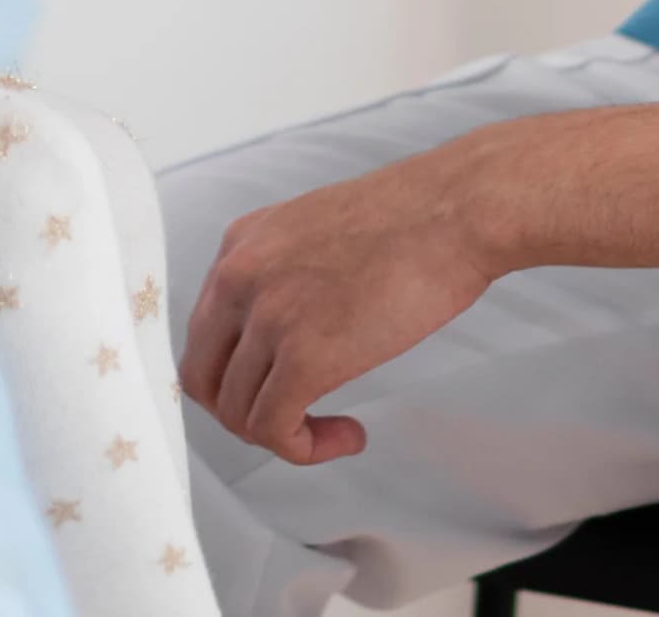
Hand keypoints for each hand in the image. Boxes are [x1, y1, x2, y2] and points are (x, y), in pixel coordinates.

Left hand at [180, 146, 504, 465]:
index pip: (203, 333)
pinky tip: (347, 434)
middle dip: (243, 411)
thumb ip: (282, 273)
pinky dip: (304, 449)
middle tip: (293, 418)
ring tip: (332, 429)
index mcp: (240, 244)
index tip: (273, 386)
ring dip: (284, 435)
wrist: (455, 211)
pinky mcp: (306, 357)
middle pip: (203, 378)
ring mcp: (269, 317)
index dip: (235, 374)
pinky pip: (275, 430)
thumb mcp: (314, 230)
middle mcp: (239, 278)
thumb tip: (282, 330)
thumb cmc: (411, 218)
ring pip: (237, 413)